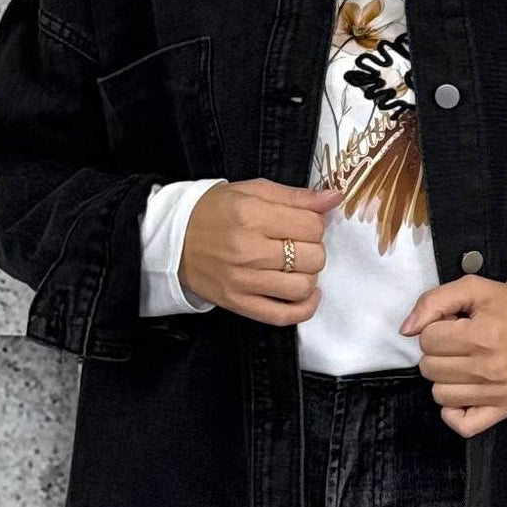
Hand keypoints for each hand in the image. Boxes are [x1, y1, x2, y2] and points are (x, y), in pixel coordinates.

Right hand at [180, 178, 344, 322]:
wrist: (173, 239)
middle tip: (299, 243)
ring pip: (303, 286)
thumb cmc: (216, 211)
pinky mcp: (238, 303)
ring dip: (309, 275)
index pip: (312, 225)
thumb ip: (295, 196)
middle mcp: (247, 249)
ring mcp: (242, 280)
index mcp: (251, 214)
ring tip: (297, 265)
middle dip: (314, 248)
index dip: (315, 223)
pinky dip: (304, 308)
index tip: (303, 223)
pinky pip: (283, 315)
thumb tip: (333, 198)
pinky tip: (307, 294)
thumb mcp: (253, 190)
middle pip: (313, 256)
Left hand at [399, 277, 506, 439]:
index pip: (427, 339)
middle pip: (430, 368)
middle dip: (438, 352)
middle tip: (459, 342)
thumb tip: (407, 329)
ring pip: (440, 394)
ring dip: (444, 377)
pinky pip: (462, 425)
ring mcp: (497, 393)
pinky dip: (454, 411)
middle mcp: (490, 367)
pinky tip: (461, 391)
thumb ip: (434, 301)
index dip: (435, 328)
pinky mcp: (503, 409)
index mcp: (483, 334)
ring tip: (463, 362)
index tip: (453, 325)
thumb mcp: (474, 289)